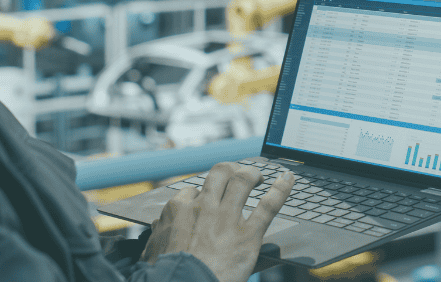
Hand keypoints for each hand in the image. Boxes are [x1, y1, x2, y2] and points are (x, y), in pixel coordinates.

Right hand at [141, 162, 294, 281]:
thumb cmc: (166, 275)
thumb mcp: (152, 251)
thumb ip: (158, 234)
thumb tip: (158, 226)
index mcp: (179, 210)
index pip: (192, 190)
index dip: (201, 193)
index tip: (207, 198)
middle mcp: (205, 207)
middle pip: (220, 173)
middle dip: (231, 169)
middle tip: (237, 174)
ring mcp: (228, 218)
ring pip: (244, 181)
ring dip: (254, 174)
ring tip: (259, 176)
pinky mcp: (248, 234)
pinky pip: (268, 205)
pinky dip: (281, 189)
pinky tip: (288, 179)